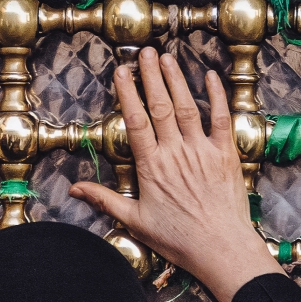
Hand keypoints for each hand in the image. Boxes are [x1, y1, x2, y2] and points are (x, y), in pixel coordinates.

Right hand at [68, 48, 282, 301]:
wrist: (220, 248)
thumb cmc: (179, 239)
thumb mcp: (135, 222)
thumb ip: (104, 200)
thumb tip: (74, 188)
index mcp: (151, 167)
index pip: (136, 121)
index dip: (127, 93)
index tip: (121, 71)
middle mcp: (175, 152)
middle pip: (160, 106)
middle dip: (151, 76)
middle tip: (144, 52)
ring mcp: (202, 151)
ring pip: (187, 107)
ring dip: (177, 80)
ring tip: (167, 58)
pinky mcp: (226, 155)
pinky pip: (221, 119)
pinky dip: (217, 96)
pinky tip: (211, 77)